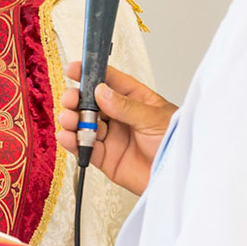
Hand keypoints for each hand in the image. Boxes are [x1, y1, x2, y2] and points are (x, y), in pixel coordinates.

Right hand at [57, 59, 176, 196]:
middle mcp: (119, 116)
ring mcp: (111, 136)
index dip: (91, 74)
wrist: (178, 175)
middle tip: (72, 100)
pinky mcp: (105, 157)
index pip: (109, 81)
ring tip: (69, 119)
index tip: (74, 69)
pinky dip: (72, 142)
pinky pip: (83, 147)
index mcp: (134, 100)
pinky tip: (68, 136)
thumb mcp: (153, 119)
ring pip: (83, 124)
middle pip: (90, 103)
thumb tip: (101, 92)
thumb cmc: (175, 143)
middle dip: (77, 99)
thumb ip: (126, 106)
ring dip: (72, 119)